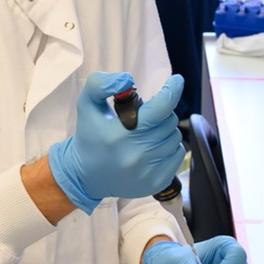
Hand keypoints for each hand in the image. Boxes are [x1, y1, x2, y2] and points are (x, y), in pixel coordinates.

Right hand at [48, 71, 184, 213]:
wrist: (85, 176)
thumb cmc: (89, 136)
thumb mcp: (86, 104)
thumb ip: (101, 84)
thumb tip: (128, 80)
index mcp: (119, 134)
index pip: (159, 109)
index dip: (171, 91)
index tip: (176, 80)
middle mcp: (136, 155)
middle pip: (168, 121)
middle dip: (160, 112)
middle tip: (143, 116)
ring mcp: (149, 171)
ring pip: (175, 137)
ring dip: (164, 130)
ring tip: (145, 133)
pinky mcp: (157, 183)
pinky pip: (178, 154)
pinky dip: (169, 147)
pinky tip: (151, 148)